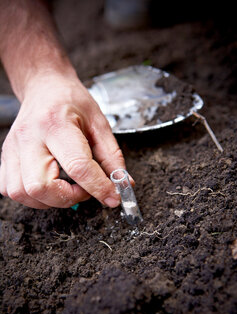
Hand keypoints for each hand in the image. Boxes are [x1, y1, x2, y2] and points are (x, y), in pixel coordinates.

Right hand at [0, 73, 126, 208]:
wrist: (44, 88)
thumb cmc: (71, 102)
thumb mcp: (99, 124)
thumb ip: (112, 158)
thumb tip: (123, 184)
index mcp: (56, 124)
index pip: (77, 166)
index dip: (99, 187)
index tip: (113, 197)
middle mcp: (29, 138)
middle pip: (40, 186)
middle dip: (68, 198)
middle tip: (84, 189)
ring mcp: (13, 149)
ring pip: (23, 193)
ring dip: (50, 200)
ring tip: (67, 188)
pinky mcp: (6, 157)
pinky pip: (12, 190)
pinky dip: (33, 197)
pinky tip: (49, 185)